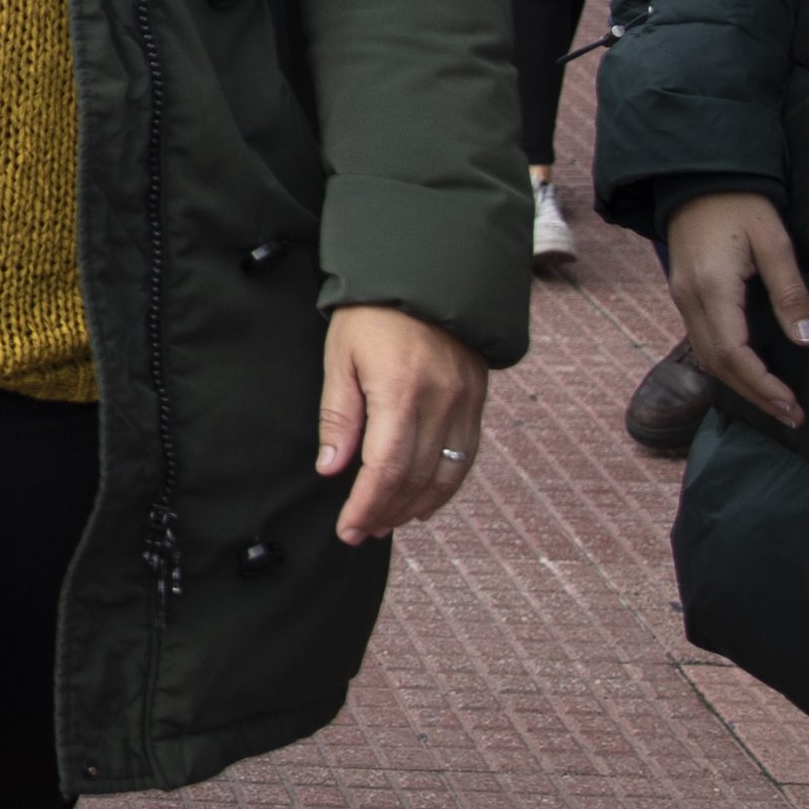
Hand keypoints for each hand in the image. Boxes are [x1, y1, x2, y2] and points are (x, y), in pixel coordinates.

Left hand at [317, 302, 487, 543]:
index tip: (348, 530)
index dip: (367, 505)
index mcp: (401, 391)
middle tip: (362, 532)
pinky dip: (445, 486)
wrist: (425, 276)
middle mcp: (441, 401)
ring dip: (416, 506)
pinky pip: (466, 456)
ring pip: (446, 475)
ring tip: (387, 523)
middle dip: (387, 512)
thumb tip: (331, 468)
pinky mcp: (477, 400)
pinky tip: (424, 503)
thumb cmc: (372, 314)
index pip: (385, 468)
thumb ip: (339, 416)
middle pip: (416, 478)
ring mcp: (465, 402)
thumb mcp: (340, 357)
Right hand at [662, 191, 808, 426]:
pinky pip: (702, 341)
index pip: (734, 353)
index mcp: (712, 288)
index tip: (792, 404)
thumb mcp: (775, 242)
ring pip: (706, 357)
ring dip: (740, 384)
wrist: (696, 178)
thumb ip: (790, 292)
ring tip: (775, 402)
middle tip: (791, 415)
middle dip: (754, 394)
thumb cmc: (741, 204)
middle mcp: (689, 299)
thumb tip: (807, 341)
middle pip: (717, 364)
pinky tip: (751, 372)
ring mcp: (681, 298)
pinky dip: (727, 365)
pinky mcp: (684, 294)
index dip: (762, 384)